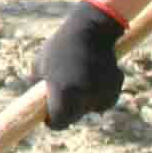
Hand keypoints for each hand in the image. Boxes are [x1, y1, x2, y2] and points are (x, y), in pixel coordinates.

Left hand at [37, 3, 126, 128]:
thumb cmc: (60, 46)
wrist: (90, 28)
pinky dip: (101, 94)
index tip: (51, 117)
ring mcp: (102, 91)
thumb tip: (36, 105)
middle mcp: (84, 95)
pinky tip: (95, 77)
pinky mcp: (115, 85)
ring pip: (92, 109)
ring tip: (80, 80)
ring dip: (86, 102)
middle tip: (65, 97)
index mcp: (63, 92)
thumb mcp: (40, 65)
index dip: (53, 122)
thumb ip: (38, 88)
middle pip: (75, 118)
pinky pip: (106, 99)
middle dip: (69, 112)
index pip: (59, 123)